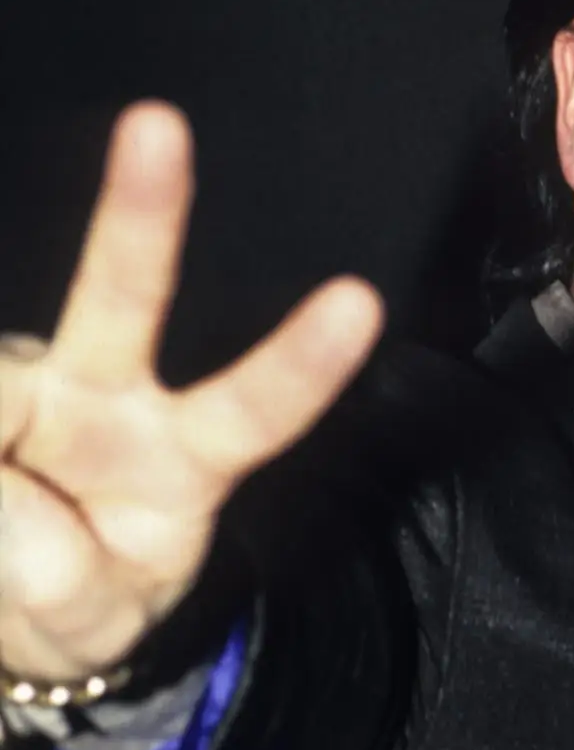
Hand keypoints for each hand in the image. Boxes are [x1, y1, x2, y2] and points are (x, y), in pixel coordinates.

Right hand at [0, 102, 382, 682]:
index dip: (302, 363)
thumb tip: (9, 508)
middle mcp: (111, 394)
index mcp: (186, 458)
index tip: (361, 301)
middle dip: (145, 213)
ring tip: (12, 535)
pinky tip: (2, 476)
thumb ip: (64, 584)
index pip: (253, 407)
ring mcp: (28, 379)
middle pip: (124, 297)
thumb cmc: (75, 595)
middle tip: (160, 125)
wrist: (2, 600)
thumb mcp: (88, 624)